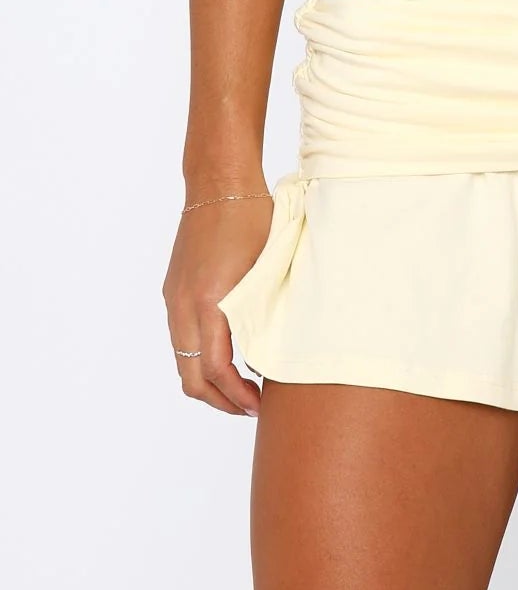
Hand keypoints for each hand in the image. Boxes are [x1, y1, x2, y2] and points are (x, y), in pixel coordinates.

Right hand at [161, 183, 273, 414]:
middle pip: (190, 376)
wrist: (219, 182)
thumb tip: (274, 355)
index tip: (259, 406)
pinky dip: (200, 356)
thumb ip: (266, 313)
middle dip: (219, 400)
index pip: (216, 369)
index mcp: (210, 300)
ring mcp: (173, 298)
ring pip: (182, 360)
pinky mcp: (173, 290)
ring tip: (241, 387)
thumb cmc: (253, 218)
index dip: (237, 396)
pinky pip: (181, 338)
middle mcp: (183, 304)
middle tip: (250, 407)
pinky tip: (227, 354)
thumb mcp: (268, 267)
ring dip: (208, 381)